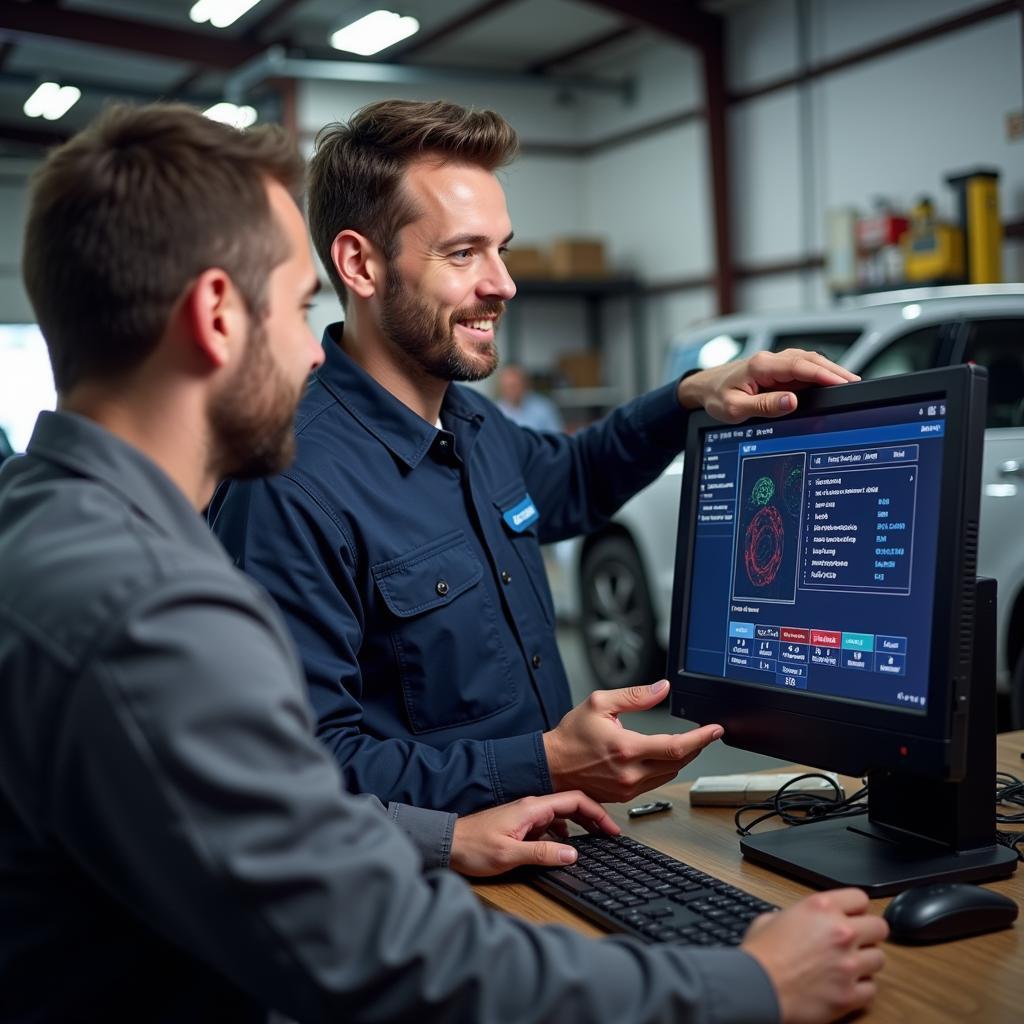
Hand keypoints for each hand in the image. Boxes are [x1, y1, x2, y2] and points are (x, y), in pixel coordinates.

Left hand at [449, 791, 619, 877]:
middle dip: (593, 818)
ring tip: (596, 839)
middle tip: (610, 834)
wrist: (446, 844)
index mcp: (531, 809)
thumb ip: (543, 853)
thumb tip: (572, 854)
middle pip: (571, 806)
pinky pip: (549, 826)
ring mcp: (525, 817)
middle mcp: (530, 809)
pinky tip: (566, 846)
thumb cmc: (471, 847)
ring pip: (561, 816)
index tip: (612, 827)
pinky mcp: (519, 827)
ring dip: (580, 826)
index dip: (597, 813)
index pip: (574, 801)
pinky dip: (564, 834)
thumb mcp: (509, 854)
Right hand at [542, 680, 723, 802]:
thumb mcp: (599, 704)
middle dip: (696, 747)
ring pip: (670, 774)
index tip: (715, 730)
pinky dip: (666, 768)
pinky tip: (664, 756)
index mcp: (626, 748)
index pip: (676, 746)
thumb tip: (662, 689)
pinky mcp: (625, 796)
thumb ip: (635, 696)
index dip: (701, 738)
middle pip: (679, 763)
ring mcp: (628, 788)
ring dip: (681, 758)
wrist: (551, 766)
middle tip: (704, 733)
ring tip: (686, 742)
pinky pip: (656, 782)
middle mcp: (630, 773)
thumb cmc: (570, 736)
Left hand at [678, 349, 859, 422]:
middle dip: (834, 370)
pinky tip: (829, 382)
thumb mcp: (734, 408)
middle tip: (855, 383)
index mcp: (760, 366)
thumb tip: (792, 401)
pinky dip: (817, 373)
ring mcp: (773, 364)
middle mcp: (769, 361)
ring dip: (828, 370)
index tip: (842, 382)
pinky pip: (800, 368)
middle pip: (809, 360)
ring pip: (807, 361)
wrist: (702, 388)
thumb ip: (764, 406)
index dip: (823, 374)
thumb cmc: (715, 397)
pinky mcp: (775, 370)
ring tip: (848, 382)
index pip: (798, 367)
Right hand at [742, 888, 887, 1023]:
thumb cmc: (760, 955)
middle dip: (868, 933)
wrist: (757, 988)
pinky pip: (872, 989)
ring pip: (879, 958)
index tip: (853, 915)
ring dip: (865, 961)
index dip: (855, 908)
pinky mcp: (850, 995)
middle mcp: (840, 932)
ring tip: (848, 965)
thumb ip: (797, 915)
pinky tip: (845, 985)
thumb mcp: (772, 918)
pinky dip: (860, 988)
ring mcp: (849, 965)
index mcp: (821, 908)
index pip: (860, 898)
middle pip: (879, 927)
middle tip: (856, 941)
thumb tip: (802, 920)